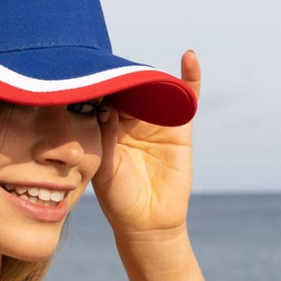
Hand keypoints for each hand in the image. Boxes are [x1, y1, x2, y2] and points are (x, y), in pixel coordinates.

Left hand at [92, 50, 200, 234]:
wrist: (148, 223)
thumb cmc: (119, 199)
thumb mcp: (104, 166)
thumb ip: (104, 136)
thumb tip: (106, 105)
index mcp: (109, 127)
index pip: (106, 97)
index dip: (100, 83)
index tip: (89, 68)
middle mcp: (132, 122)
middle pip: (130, 89)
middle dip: (124, 75)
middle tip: (114, 63)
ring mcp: (156, 124)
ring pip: (155, 91)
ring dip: (151, 75)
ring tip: (142, 67)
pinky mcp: (180, 130)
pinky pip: (186, 100)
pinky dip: (190, 78)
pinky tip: (190, 57)